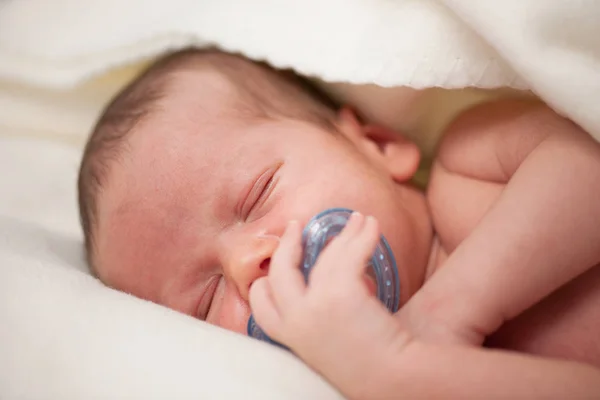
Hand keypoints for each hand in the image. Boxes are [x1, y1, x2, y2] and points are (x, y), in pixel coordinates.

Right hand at [249, 213, 410, 393]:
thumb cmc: (368, 367)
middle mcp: (295, 320)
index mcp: (289, 336)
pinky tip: (372, 226)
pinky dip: (364, 236)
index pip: (259, 303)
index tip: (280, 262)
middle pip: (278, 270)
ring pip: (322, 255)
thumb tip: (321, 292)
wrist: (394, 382)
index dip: (267, 280)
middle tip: (296, 226)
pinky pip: (350, 253)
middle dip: (286, 243)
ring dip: (342, 232)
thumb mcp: (327, 346)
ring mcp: (315, 305)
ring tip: (357, 219)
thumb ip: (316, 322)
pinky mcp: (341, 293)